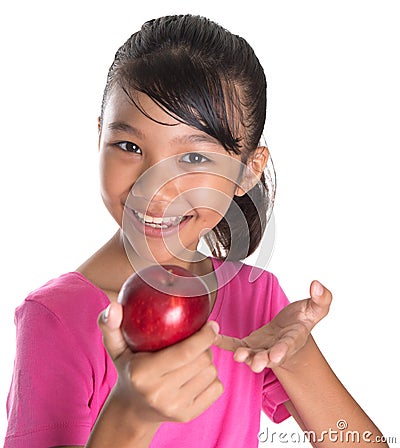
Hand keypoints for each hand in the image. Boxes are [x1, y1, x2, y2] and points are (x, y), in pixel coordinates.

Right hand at [98, 303, 222, 423]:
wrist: (132, 411)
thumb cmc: (128, 369)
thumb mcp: (116, 347)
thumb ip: (111, 324)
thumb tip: (114, 306)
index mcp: (142, 374)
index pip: (184, 352)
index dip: (204, 336)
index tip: (211, 324)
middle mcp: (159, 394)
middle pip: (202, 361)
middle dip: (205, 346)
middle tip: (196, 341)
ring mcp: (175, 408)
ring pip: (211, 373)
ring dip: (207, 361)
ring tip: (193, 358)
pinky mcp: (188, 416)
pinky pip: (217, 388)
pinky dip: (211, 378)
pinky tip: (196, 375)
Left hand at [214, 280, 331, 371]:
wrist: (290, 332)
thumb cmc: (302, 320)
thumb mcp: (315, 309)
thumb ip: (320, 299)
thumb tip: (317, 284)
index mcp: (293, 339)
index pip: (288, 345)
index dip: (283, 350)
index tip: (277, 354)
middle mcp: (275, 348)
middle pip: (269, 356)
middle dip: (263, 360)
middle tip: (256, 364)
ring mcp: (261, 348)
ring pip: (251, 355)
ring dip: (245, 356)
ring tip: (238, 356)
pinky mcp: (248, 344)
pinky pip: (234, 344)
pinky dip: (224, 342)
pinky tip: (214, 338)